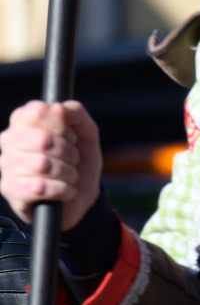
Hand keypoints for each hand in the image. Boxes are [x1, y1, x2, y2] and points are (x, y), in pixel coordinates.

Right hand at [1, 100, 102, 225]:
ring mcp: (6, 165)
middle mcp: (8, 140)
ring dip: (69, 173)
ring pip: (42, 164)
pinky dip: (63, 190)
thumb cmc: (79, 161)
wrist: (81, 197)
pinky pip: (41, 186)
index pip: (38, 111)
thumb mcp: (86, 134)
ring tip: (70, 176)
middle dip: (69, 152)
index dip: (62, 126)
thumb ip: (77, 114)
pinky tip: (65, 191)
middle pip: (43, 139)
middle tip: (73, 159)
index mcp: (23, 122)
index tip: (71, 137)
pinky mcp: (10, 190)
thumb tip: (59, 108)